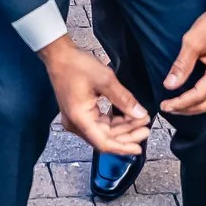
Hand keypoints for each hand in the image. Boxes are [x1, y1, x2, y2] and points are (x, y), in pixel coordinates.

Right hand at [39, 36, 150, 154]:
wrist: (59, 56)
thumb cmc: (78, 65)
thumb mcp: (105, 80)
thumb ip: (124, 99)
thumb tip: (141, 114)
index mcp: (80, 119)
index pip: (104, 143)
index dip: (123, 147)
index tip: (139, 148)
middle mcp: (76, 124)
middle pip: (105, 138)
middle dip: (127, 135)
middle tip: (146, 128)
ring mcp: (77, 120)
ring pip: (104, 131)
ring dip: (123, 127)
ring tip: (141, 119)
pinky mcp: (80, 114)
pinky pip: (100, 123)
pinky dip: (115, 121)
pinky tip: (128, 115)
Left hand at [161, 0, 205, 115]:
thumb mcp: (192, 41)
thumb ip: (181, 65)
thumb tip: (169, 85)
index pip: (198, 96)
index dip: (180, 103)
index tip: (164, 105)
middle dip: (186, 108)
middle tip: (167, 107)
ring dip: (195, 107)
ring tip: (177, 106)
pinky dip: (204, 100)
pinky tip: (191, 98)